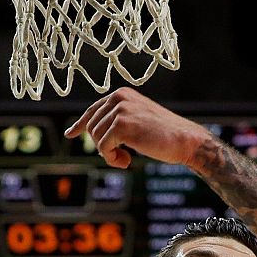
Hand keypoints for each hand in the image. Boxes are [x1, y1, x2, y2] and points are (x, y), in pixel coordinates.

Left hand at [64, 88, 210, 168]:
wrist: (185, 140)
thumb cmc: (165, 135)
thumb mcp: (138, 121)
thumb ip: (117, 121)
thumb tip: (88, 130)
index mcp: (122, 94)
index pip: (94, 110)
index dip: (81, 124)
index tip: (71, 134)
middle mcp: (118, 97)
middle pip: (92, 126)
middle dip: (102, 146)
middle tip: (121, 156)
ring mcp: (119, 110)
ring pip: (96, 138)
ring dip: (108, 154)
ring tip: (126, 159)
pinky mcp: (121, 125)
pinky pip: (103, 147)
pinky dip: (112, 159)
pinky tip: (127, 162)